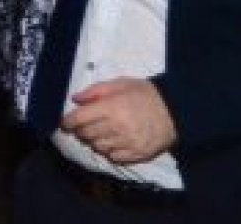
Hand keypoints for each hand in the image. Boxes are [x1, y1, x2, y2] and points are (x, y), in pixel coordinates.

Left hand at [61, 78, 176, 164]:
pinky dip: (108, 151)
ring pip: (98, 147)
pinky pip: (113, 157)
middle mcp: (117, 127)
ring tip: (98, 133)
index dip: (68, 122)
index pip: (80, 119)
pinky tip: (111, 142)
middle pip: (87, 134)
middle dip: (80, 130)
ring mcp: (128, 143)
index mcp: (112, 107)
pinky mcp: (137, 154)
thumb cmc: (146, 94)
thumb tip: (75, 99)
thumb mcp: (121, 83)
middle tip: (82, 126)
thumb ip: (96, 90)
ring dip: (93, 141)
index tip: (65, 123)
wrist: (175, 111)